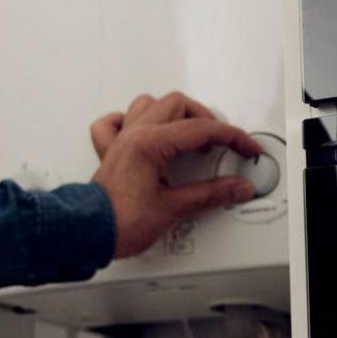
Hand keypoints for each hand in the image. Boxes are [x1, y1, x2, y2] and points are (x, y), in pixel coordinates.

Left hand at [91, 116, 262, 258]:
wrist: (89, 232)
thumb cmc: (121, 222)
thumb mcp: (173, 208)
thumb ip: (210, 194)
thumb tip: (237, 187)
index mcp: (149, 143)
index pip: (201, 128)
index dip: (232, 137)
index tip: (247, 148)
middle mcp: (132, 134)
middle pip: (176, 104)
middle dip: (205, 119)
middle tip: (221, 142)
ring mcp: (120, 140)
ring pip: (148, 105)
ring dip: (172, 115)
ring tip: (190, 136)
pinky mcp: (111, 152)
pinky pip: (115, 122)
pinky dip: (131, 121)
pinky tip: (144, 132)